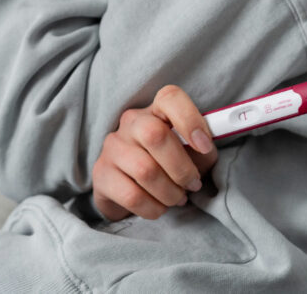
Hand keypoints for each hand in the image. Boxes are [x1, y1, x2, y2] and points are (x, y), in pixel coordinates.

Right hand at [92, 84, 218, 221]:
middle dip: (182, 168)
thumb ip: (201, 151)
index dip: (190, 120)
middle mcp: (131, 122)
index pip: (170, 98)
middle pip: (155, 135)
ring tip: (177, 198)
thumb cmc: (167, 167)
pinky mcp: (101, 174)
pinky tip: (158, 206)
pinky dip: (154, 208)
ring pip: (145, 170)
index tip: (204, 146)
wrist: (129, 191)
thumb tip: (205, 150)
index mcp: (156, 111)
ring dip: (171, 193)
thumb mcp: (190, 156)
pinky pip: (132, 196)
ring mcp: (113, 147)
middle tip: (192, 184)